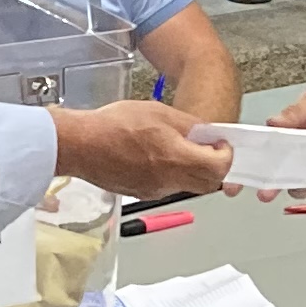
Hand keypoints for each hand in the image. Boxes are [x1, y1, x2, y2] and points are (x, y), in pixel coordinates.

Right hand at [49, 98, 232, 197]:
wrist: (80, 145)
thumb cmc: (113, 126)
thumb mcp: (159, 112)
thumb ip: (189, 125)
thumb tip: (207, 133)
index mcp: (176, 158)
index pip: (219, 168)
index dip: (225, 155)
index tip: (219, 144)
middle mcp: (168, 181)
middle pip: (208, 184)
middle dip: (213, 166)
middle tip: (206, 148)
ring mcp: (154, 191)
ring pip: (187, 186)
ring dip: (191, 170)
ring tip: (176, 148)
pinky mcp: (141, 194)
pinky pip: (166, 187)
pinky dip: (171, 174)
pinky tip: (156, 156)